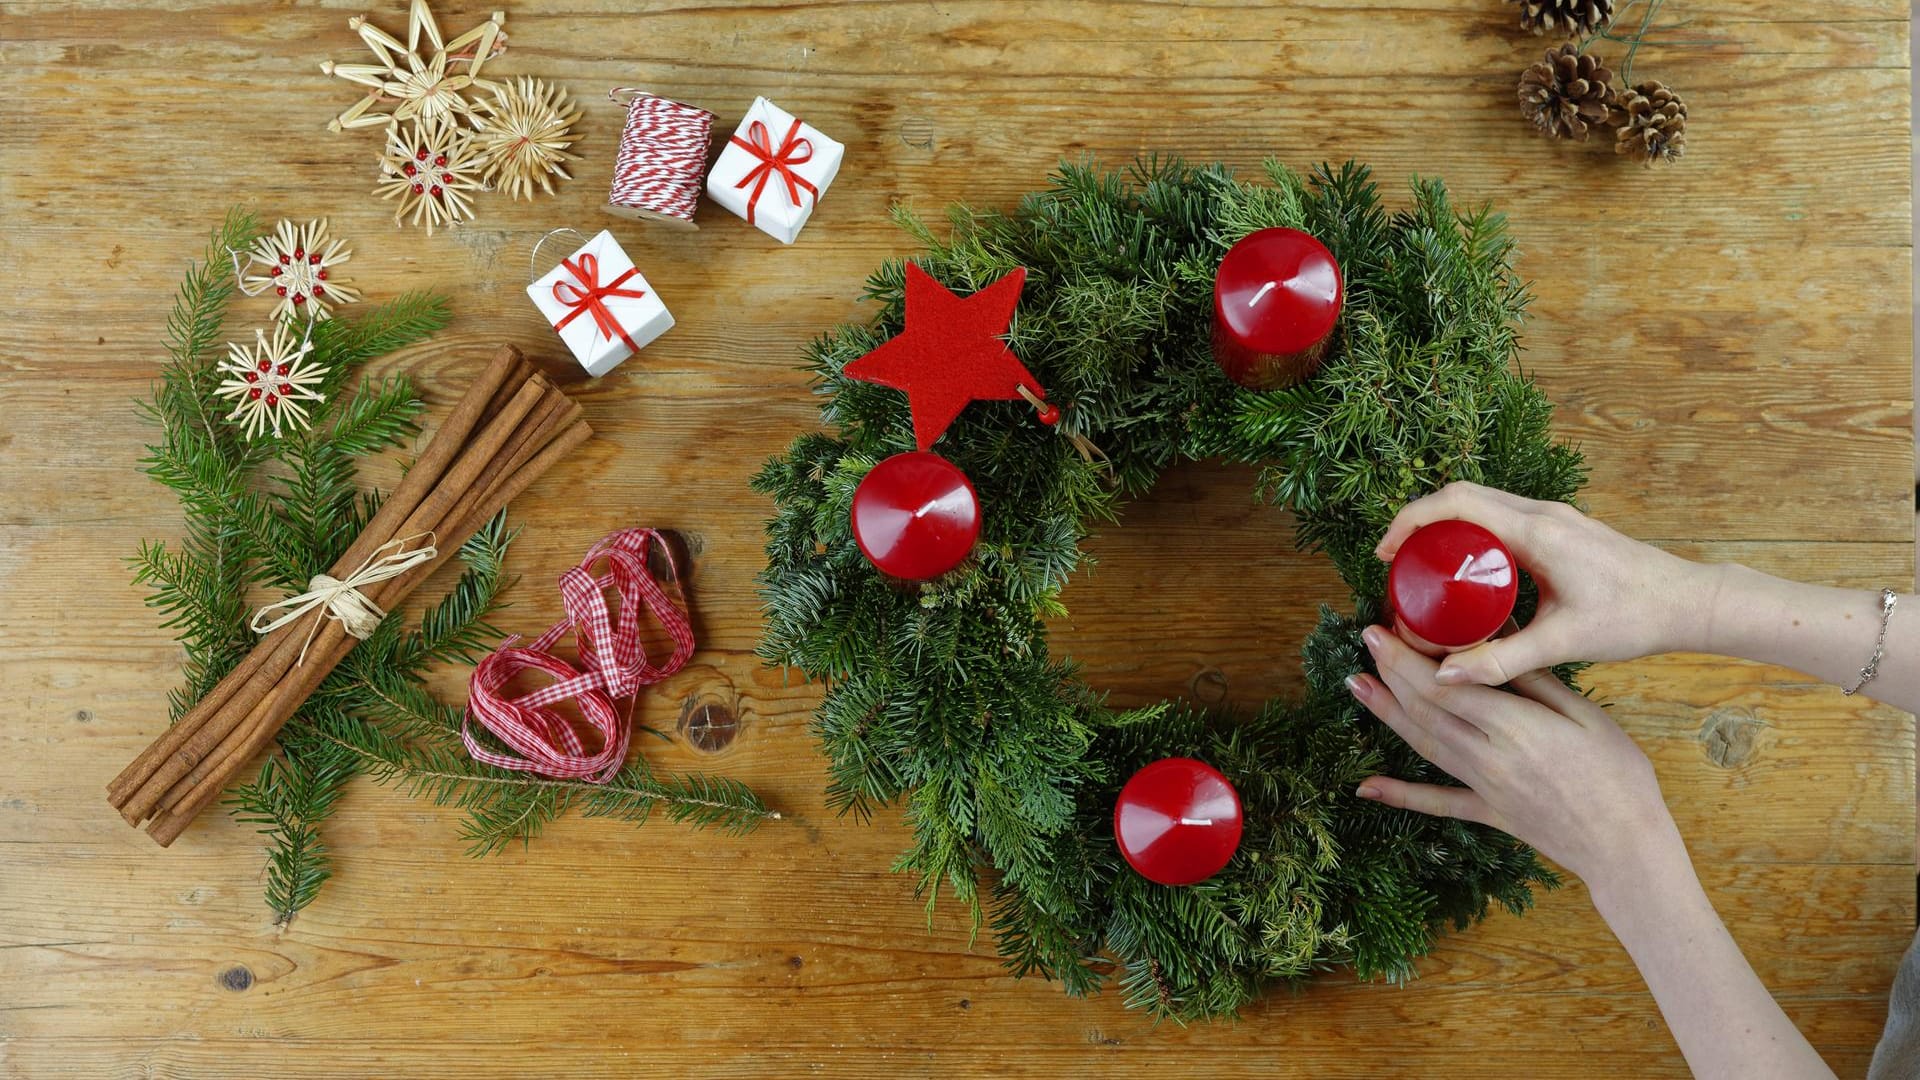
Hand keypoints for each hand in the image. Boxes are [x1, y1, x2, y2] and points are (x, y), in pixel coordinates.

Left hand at [1347, 623, 1683, 887]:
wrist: (1626, 845)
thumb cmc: (1617, 774)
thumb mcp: (1583, 715)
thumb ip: (1533, 680)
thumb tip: (1498, 640)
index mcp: (1514, 727)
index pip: (1444, 686)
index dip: (1406, 658)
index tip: (1382, 631)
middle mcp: (1488, 757)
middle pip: (1425, 710)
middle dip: (1390, 673)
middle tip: (1365, 643)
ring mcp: (1483, 788)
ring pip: (1423, 745)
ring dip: (1385, 714)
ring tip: (1355, 686)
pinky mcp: (1487, 813)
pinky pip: (1436, 802)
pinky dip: (1399, 793)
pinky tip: (1366, 786)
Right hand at [1376, 481, 1713, 685]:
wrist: (1688, 602)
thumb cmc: (1634, 618)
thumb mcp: (1563, 642)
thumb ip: (1501, 660)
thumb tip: (1443, 678)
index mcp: (1537, 532)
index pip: (1457, 504)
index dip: (1411, 520)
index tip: (1386, 551)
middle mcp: (1542, 513)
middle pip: (1461, 496)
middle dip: (1419, 522)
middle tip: (1396, 563)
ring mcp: (1552, 516)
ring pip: (1481, 504)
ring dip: (1445, 526)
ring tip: (1423, 568)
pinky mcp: (1560, 528)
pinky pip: (1501, 517)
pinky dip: (1472, 534)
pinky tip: (1468, 573)